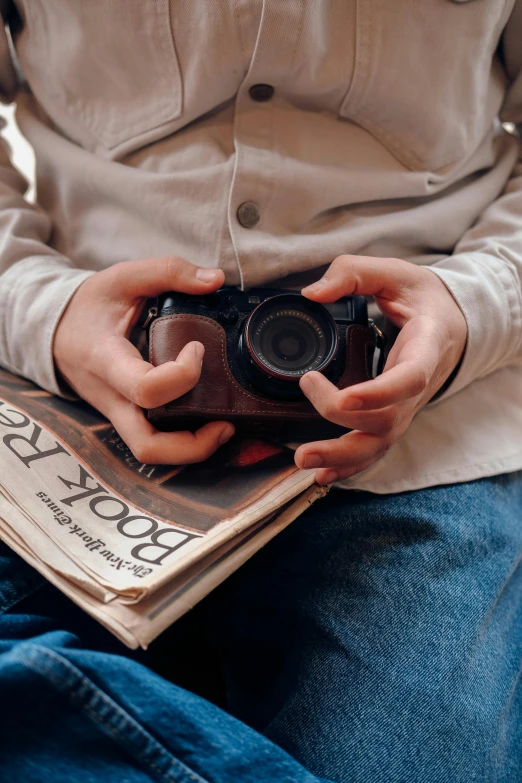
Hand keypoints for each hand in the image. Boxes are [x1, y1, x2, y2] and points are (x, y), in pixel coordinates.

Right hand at [54, 257, 234, 464]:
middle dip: (193, 444)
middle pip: (148, 446)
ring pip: (151, 452)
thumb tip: (216, 279)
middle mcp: (112, 398)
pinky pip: (154, 441)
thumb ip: (169, 271)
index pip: (145, 388)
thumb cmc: (88, 306)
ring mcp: (119, 413)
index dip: (182, 375)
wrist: (54, 331)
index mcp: (107, 362)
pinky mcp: (127, 418)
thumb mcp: (122, 277)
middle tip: (226, 422)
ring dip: (191, 449)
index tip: (196, 348)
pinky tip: (206, 419)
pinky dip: (183, 440)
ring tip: (223, 427)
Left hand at [294, 255, 466, 483]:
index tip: (345, 397)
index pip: (409, 380)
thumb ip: (353, 273)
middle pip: (386, 422)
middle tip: (306, 412)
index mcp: (424, 349)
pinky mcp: (391, 418)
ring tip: (304, 461)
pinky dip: (349, 466)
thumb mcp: (395, 273)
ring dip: (341, 459)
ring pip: (379, 445)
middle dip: (343, 430)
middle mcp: (416, 388)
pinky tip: (322, 475)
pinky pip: (374, 449)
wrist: (450, 324)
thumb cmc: (423, 300)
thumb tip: (313, 294)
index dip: (379, 393)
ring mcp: (405, 408)